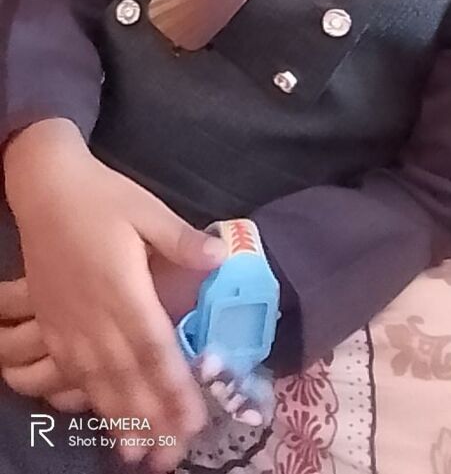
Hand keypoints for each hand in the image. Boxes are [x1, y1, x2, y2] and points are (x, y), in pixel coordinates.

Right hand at [4, 120, 226, 471]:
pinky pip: (70, 371)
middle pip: (127, 374)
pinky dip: (89, 400)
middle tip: (174, 454)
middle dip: (152, 416)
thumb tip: (219, 257)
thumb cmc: (101, 198)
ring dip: (121, 417)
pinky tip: (102, 418)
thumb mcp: (146, 209)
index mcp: (122, 287)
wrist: (45, 189)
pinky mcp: (52, 323)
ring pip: (98, 380)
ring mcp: (68, 323)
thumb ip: (181, 239)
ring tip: (142, 453)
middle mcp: (94, 314)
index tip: (194, 417)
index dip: (173, 385)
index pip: (153, 346)